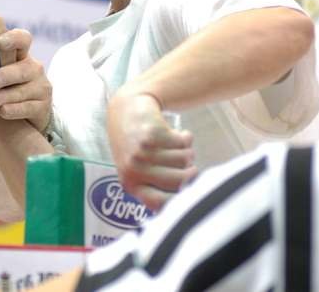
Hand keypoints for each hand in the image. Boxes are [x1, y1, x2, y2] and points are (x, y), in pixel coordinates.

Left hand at [0, 29, 52, 131]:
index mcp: (20, 54)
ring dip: (7, 95)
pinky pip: (29, 107)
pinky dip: (15, 110)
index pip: (23, 39)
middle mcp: (33, 68)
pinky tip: (3, 111)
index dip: (14, 38)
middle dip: (6, 75)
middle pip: (24, 68)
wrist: (13, 120)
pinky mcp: (43, 107)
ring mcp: (40, 87)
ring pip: (25, 89)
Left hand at [107, 93, 196, 210]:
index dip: (182, 201)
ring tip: (174, 145)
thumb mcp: (138, 170)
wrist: (126, 108)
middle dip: (191, 171)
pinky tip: (174, 133)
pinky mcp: (152, 134)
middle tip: (187, 163)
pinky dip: (185, 137)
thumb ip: (155, 188)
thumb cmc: (135, 144)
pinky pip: (184, 143)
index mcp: (131, 184)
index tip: (193, 195)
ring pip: (185, 160)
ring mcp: (142, 152)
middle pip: (181, 181)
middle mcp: (134, 170)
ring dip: (186, 151)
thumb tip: (184, 209)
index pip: (161, 204)